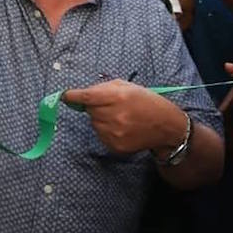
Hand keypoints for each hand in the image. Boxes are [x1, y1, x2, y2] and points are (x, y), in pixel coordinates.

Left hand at [62, 79, 188, 155]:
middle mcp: (114, 116)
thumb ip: (103, 88)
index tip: (64, 96)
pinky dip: (106, 131)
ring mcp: (114, 133)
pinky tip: (122, 128)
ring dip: (100, 119)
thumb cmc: (147, 102)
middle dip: (94, 106)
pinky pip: (100, 135)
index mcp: (117, 97)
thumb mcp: (127, 87)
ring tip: (119, 117)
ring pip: (94, 123)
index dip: (72, 96)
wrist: (167, 127)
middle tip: (110, 105)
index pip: (86, 97)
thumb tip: (82, 94)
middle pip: (89, 110)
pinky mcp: (115, 146)